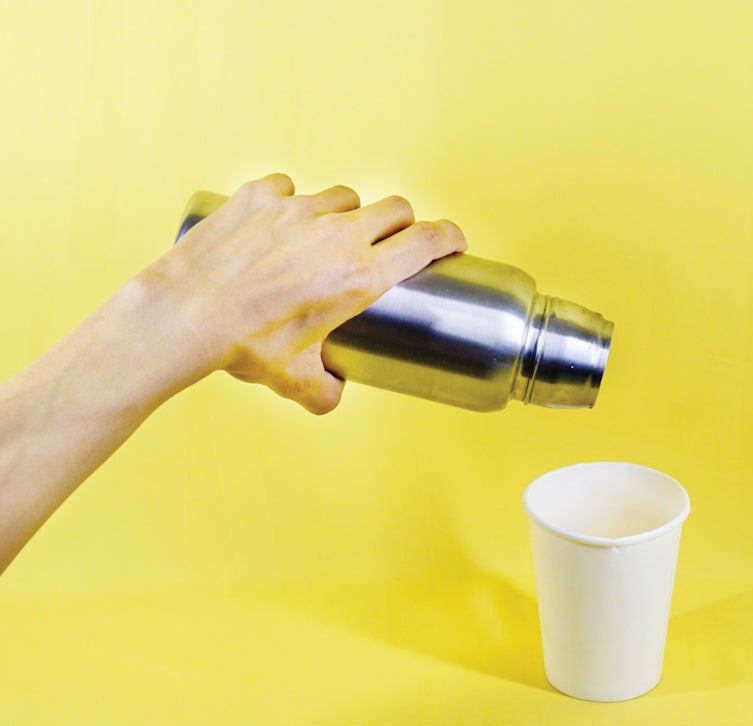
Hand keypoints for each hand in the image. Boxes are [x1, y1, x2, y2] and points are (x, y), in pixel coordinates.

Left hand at [143, 173, 466, 412]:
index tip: (454, 241)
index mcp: (360, 275)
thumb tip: (334, 395)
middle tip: (394, 241)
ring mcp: (299, 208)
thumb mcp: (295, 380)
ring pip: (344, 197)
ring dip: (347, 213)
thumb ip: (325, 391)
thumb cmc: (243, 347)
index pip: (425, 240)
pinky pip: (291, 188)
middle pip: (394, 208)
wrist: (184, 316)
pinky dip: (293, 204)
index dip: (449, 236)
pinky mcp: (261, 196)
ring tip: (329, 236)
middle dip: (403, 223)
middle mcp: (337, 234)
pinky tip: (281, 223)